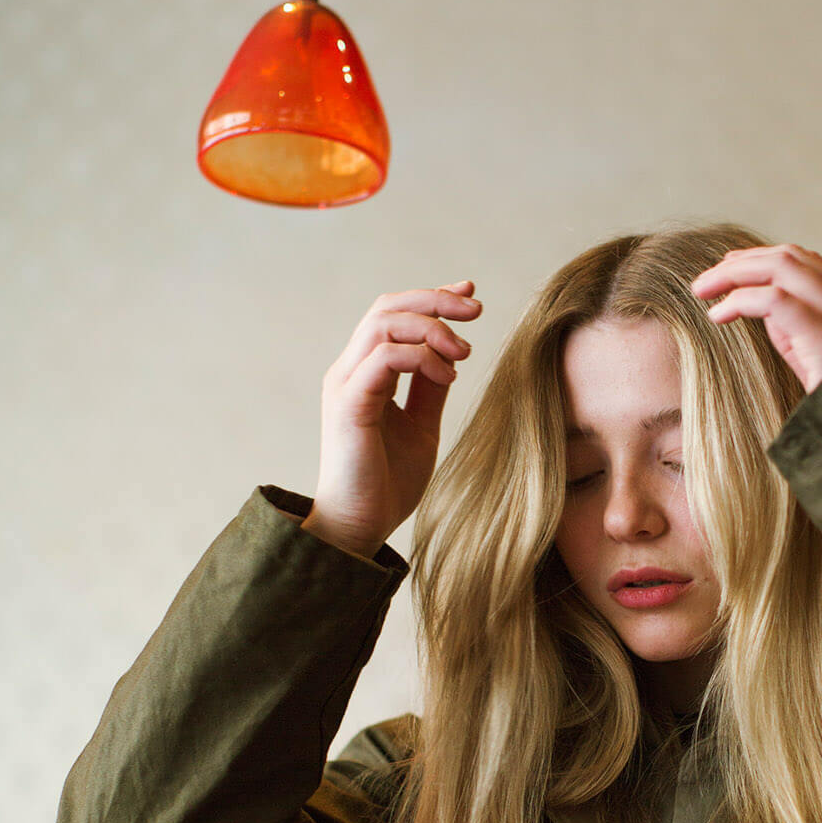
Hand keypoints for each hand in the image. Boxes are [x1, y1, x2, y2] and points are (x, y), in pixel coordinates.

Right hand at [302, 283, 481, 558]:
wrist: (360, 527)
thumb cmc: (387, 484)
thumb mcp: (421, 427)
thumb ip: (431, 389)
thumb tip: (453, 356)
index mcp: (365, 373)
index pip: (393, 316)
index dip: (432, 298)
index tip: (470, 296)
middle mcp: (350, 370)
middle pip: (387, 308)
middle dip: (436, 300)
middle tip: (476, 309)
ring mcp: (345, 384)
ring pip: (384, 323)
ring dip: (431, 328)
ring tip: (463, 352)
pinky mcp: (349, 404)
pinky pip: (384, 357)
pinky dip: (422, 357)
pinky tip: (449, 377)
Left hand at [690, 244, 821, 393]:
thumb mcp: (818, 360)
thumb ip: (794, 329)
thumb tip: (755, 305)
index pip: (806, 262)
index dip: (763, 259)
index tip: (731, 267)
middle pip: (790, 256)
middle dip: (742, 262)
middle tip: (705, 281)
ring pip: (781, 267)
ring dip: (735, 274)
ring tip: (702, 290)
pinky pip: (773, 300)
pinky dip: (739, 301)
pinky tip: (718, 316)